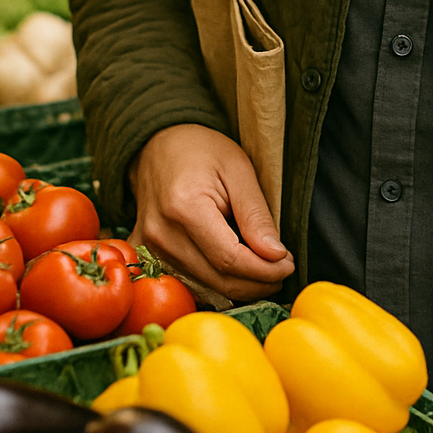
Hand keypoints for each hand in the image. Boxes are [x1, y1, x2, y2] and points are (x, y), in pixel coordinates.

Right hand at [129, 124, 295, 301]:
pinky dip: (215, 283)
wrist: (158, 145)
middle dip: (257, 283)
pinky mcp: (145, 253)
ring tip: (265, 270)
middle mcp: (161, 233)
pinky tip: (236, 272)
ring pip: (203, 287)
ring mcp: (148, 246)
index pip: (230, 259)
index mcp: (184, 207)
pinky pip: (185, 281)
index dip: (264, 270)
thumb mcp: (238, 169)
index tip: (288, 265)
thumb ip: (255, 214)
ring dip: (239, 286)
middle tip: (282, 271)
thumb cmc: (201, 151)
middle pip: (217, 280)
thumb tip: (275, 255)